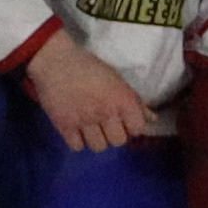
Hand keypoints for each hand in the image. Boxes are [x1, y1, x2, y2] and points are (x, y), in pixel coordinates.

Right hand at [24, 33, 159, 153]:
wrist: (55, 61)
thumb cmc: (89, 67)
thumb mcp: (116, 79)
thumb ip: (134, 100)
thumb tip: (152, 119)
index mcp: (121, 98)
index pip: (138, 129)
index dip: (133, 126)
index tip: (124, 120)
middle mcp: (105, 111)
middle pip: (118, 141)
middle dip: (114, 134)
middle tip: (106, 124)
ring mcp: (84, 120)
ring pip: (99, 147)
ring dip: (97, 139)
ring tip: (91, 128)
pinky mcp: (64, 125)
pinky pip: (78, 147)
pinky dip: (78, 141)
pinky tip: (77, 129)